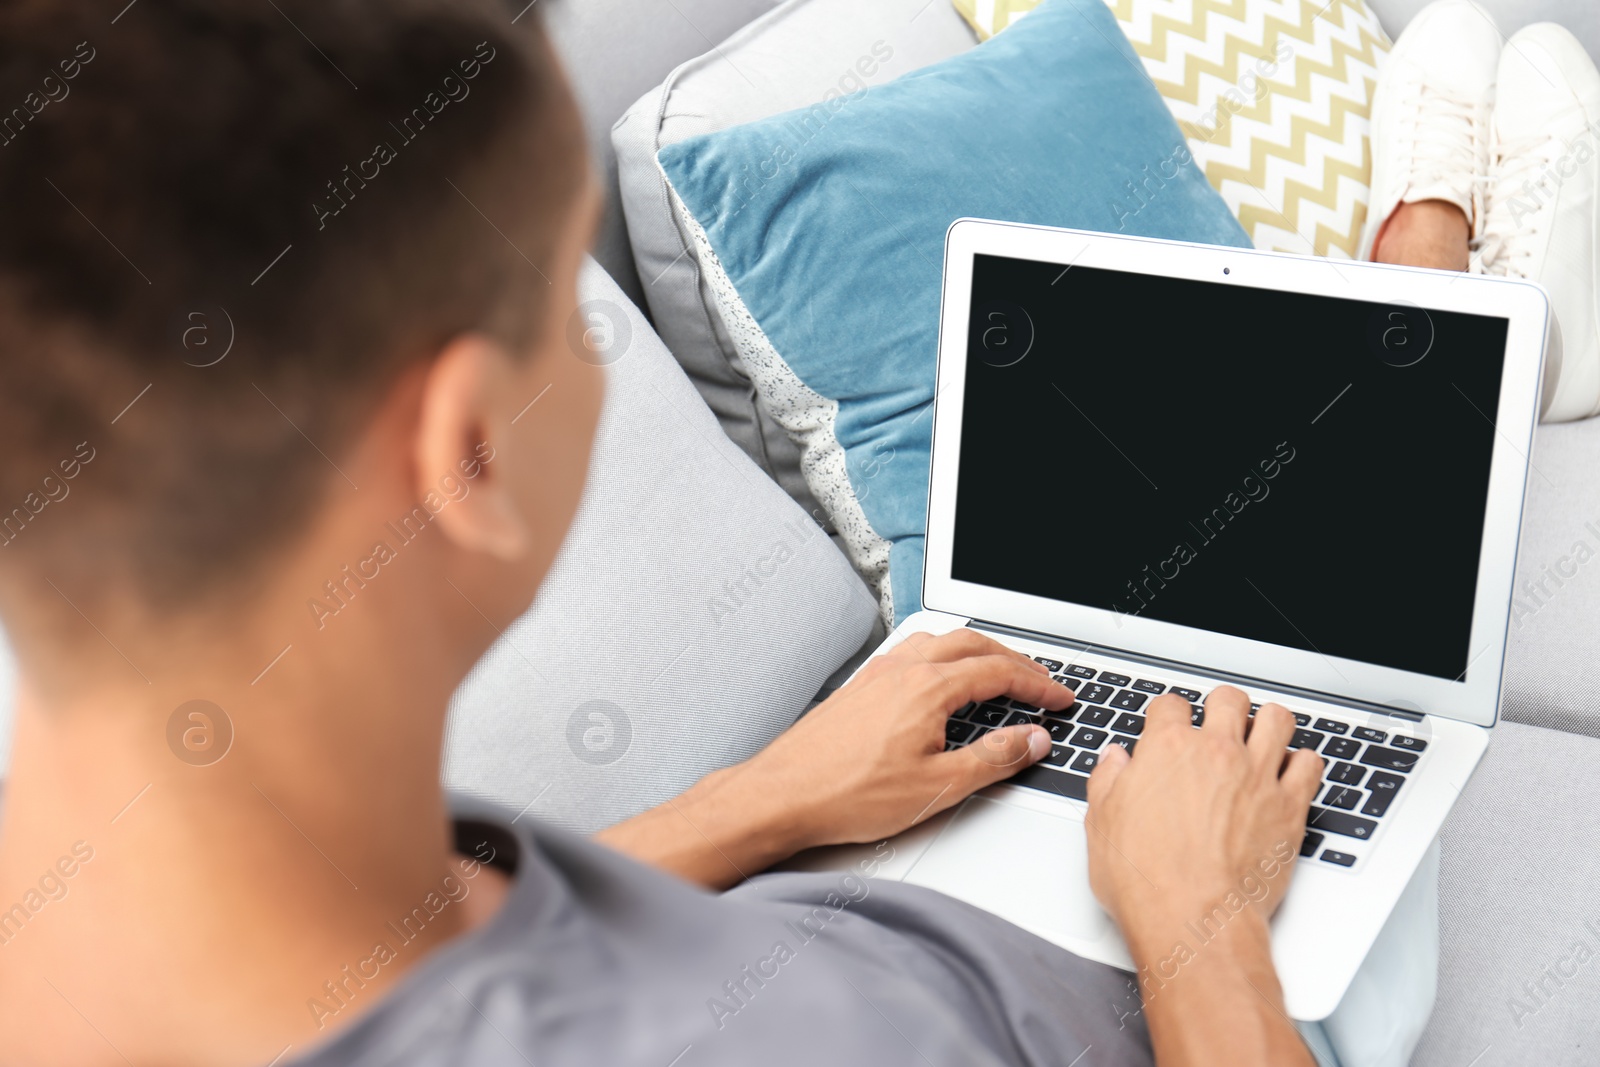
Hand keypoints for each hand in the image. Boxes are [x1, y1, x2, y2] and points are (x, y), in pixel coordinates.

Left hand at [745, 629, 1072, 848]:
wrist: (782, 795)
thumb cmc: (848, 794)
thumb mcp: (937, 786)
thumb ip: (993, 759)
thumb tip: (1033, 739)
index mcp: (928, 688)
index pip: (998, 672)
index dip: (1038, 684)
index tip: (1060, 698)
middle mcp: (902, 670)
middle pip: (972, 644)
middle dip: (1013, 659)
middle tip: (1040, 680)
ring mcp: (876, 674)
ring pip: (939, 642)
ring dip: (976, 650)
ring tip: (997, 671)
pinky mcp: (859, 687)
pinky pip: (911, 653)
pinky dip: (942, 656)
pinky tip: (940, 679)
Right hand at [1083, 685, 1321, 959]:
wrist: (1194, 920)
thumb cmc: (1148, 881)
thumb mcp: (1103, 825)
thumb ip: (1109, 782)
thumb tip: (1114, 762)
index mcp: (1168, 749)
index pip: (1171, 705)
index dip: (1168, 715)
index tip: (1169, 725)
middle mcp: (1216, 752)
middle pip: (1229, 699)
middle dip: (1222, 707)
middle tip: (1218, 724)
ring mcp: (1257, 776)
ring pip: (1276, 719)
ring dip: (1267, 723)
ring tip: (1260, 736)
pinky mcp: (1290, 807)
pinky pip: (1309, 764)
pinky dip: (1302, 762)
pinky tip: (1290, 771)